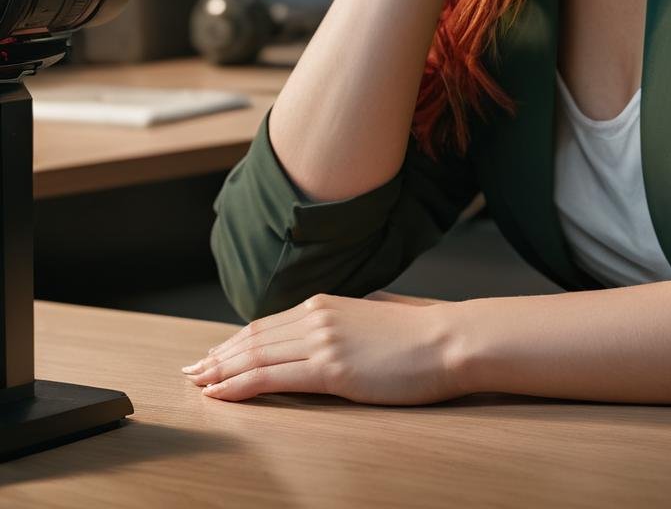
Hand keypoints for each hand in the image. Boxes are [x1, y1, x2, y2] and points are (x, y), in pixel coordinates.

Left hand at [181, 291, 465, 405]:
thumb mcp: (374, 319)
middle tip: (193, 370)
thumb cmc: (421, 334)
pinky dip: (239, 385)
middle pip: (254, 338)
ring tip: (198, 383)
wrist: (450, 340)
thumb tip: (329, 332)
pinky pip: (272, 377)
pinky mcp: (331, 368)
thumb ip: (345, 323)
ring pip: (256, 356)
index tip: (214, 353)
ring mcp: (323, 341)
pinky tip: (221, 392)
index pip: (268, 324)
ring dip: (221, 371)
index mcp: (327, 304)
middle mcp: (318, 316)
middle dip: (219, 355)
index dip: (236, 341)